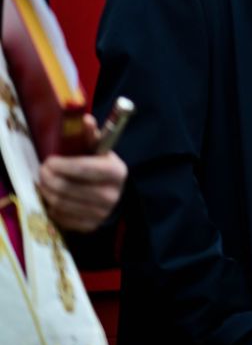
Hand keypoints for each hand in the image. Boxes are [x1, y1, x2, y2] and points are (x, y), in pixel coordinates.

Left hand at [38, 115, 126, 231]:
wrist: (115, 194)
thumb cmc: (102, 167)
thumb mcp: (100, 149)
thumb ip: (90, 135)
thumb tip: (84, 119)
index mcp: (116, 172)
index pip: (83, 169)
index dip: (61, 165)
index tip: (49, 160)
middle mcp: (111, 194)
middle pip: (67, 188)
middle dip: (48, 178)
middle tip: (42, 171)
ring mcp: (101, 213)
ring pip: (61, 203)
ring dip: (47, 192)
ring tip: (45, 183)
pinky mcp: (90, 226)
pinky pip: (61, 218)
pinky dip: (52, 207)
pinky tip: (53, 197)